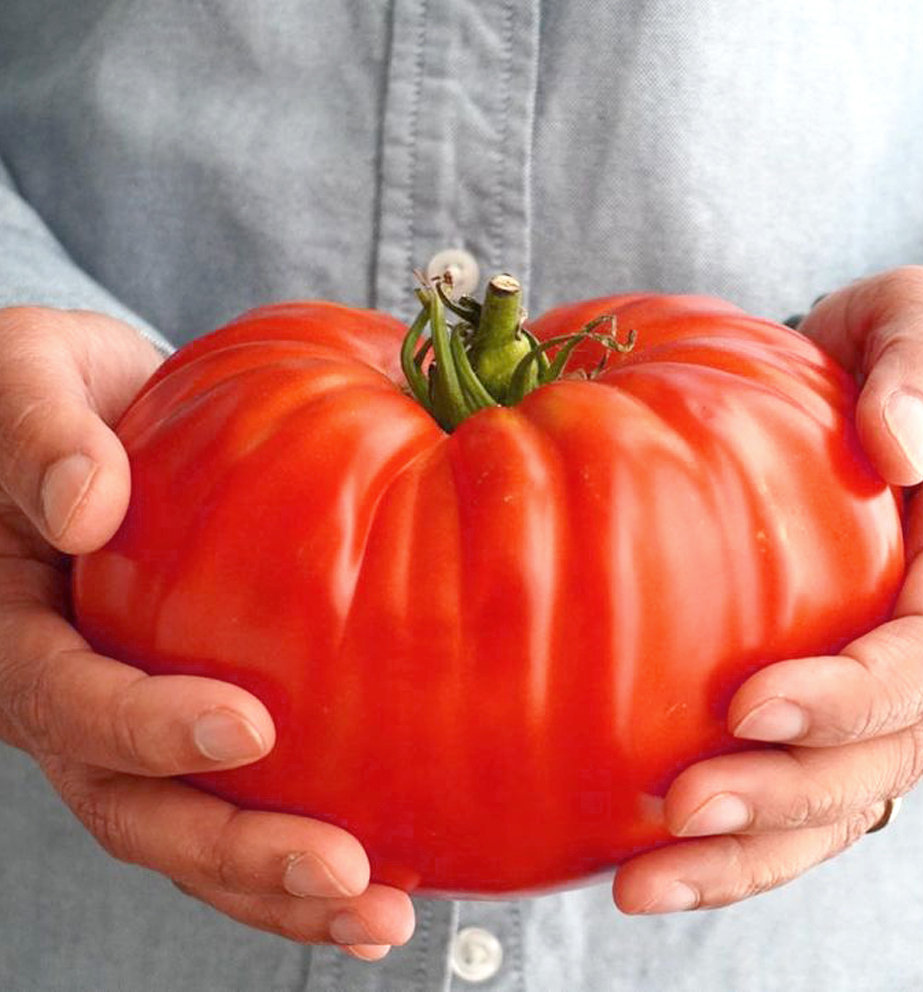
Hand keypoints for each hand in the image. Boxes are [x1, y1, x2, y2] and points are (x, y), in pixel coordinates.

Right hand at [0, 307, 412, 959]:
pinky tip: (377, 884)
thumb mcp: (28, 381)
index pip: (68, 699)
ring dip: (279, 886)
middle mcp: (68, 697)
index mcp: (14, 628)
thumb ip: (41, 437)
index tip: (249, 726)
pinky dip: (293, 853)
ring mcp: (128, 720)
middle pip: (134, 806)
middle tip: (342, 875)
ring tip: (380, 916)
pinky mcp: (188, 716)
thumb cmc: (50, 394)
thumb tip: (86, 506)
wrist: (90, 418)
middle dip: (235, 853)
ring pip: (189, 831)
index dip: (146, 726)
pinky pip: (237, 798)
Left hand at [613, 266, 922, 913]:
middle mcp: (921, 646)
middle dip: (785, 797)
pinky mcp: (806, 705)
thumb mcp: (915, 319)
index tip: (750, 706)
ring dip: (743, 854)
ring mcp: (865, 689)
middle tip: (680, 807)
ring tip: (641, 881)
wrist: (845, 393)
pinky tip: (637, 864)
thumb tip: (901, 444)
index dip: (852, 696)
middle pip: (877, 759)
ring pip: (828, 804)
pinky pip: (780, 790)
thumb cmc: (881, 353)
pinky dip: (722, 844)